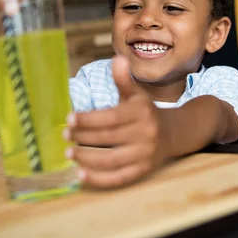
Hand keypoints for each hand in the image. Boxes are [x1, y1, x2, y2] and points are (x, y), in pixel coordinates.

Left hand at [65, 56, 168, 187]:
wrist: (172, 133)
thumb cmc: (145, 112)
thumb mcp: (136, 94)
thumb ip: (124, 79)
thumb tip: (117, 59)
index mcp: (141, 112)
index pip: (110, 117)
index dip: (88, 119)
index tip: (69, 119)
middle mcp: (145, 134)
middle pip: (108, 137)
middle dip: (83, 137)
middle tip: (65, 135)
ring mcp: (144, 155)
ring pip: (111, 160)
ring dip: (86, 158)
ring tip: (69, 153)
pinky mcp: (142, 171)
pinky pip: (118, 178)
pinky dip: (98, 179)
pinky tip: (80, 174)